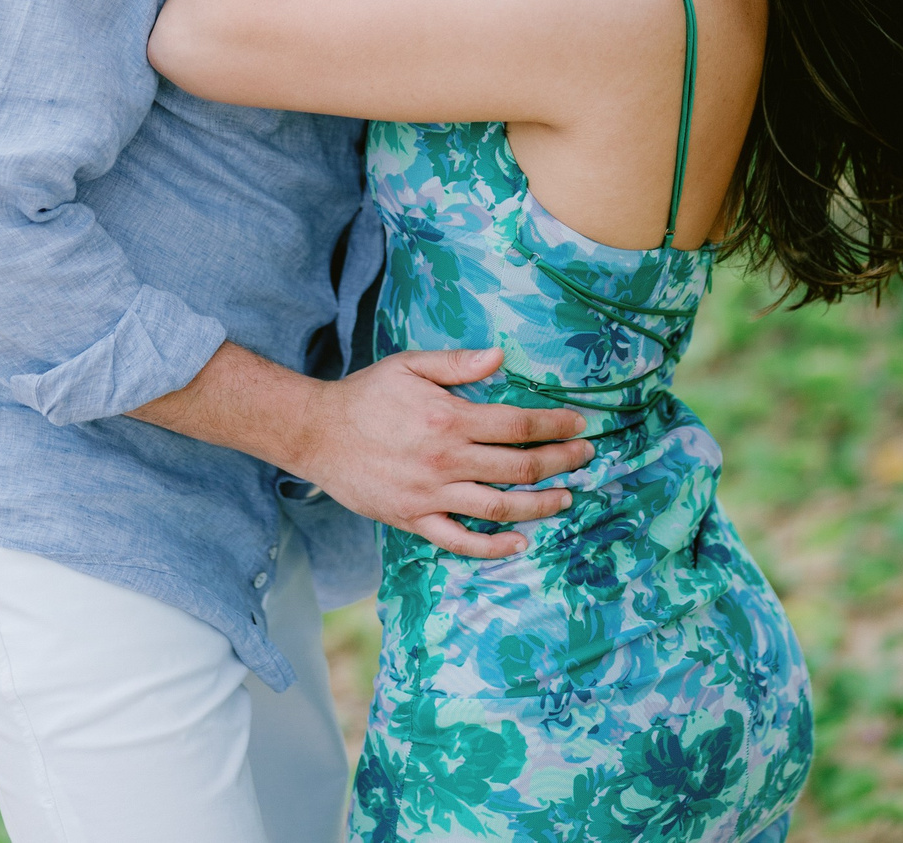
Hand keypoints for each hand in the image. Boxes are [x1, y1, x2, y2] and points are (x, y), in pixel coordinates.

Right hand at [286, 346, 593, 559]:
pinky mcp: (413, 519)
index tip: (578, 425)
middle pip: (518, 467)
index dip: (553, 425)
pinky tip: (519, 542)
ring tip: (566, 498)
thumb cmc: (366, 395)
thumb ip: (456, 363)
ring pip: (498, 507)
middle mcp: (445, 459)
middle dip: (560, 462)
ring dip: (540, 505)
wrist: (317, 433)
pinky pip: (460, 540)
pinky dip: (493, 546)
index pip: (516, 424)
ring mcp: (430, 494)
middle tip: (585, 458)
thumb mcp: (408, 365)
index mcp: (448, 418)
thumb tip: (501, 356)